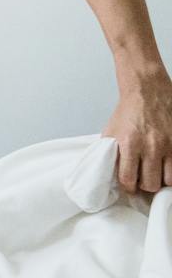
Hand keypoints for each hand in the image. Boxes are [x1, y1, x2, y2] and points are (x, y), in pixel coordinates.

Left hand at [103, 70, 171, 193]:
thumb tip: (111, 173)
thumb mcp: (111, 132)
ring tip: (156, 174)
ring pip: (169, 180)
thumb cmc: (128, 112)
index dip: (128, 187)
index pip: (128, 179)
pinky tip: (167, 167)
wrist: (147, 90)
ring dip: (162, 180)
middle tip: (144, 181)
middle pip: (151, 184)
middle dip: (146, 186)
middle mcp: (151, 146)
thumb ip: (112, 153)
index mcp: (129, 144)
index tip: (130, 186)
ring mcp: (169, 145)